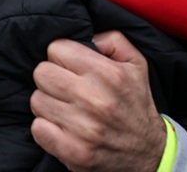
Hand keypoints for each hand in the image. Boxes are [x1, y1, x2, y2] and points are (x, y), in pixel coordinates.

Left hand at [30, 31, 164, 171]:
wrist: (149, 152)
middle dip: (51, 77)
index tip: (69, 65)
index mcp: (108, 74)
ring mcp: (83, 128)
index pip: (56, 48)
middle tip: (65, 86)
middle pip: (41, 73)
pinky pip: (37, 128)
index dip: (61, 55)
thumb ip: (113, 39)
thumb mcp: (136, 64)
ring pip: (37, 100)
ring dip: (48, 102)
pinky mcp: (73, 151)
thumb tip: (88, 34)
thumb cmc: (136, 103)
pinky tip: (62, 125)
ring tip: (66, 107)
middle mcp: (94, 99)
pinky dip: (45, 127)